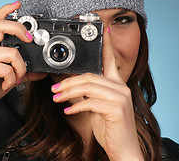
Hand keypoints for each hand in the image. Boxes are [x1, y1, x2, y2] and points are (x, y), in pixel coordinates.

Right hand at [0, 2, 45, 160]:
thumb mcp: (10, 77)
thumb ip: (24, 71)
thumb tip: (41, 71)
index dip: (6, 10)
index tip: (18, 4)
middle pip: (0, 24)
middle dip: (18, 28)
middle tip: (29, 39)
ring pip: (11, 52)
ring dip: (20, 68)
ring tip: (16, 78)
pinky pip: (6, 69)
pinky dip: (12, 79)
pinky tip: (7, 85)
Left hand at [51, 28, 143, 160]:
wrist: (123, 150)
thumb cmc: (110, 128)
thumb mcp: (96, 107)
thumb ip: (87, 94)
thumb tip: (68, 85)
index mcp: (117, 85)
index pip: (111, 60)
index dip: (107, 44)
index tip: (102, 30)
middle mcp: (121, 88)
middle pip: (90, 76)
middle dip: (68, 82)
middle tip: (54, 89)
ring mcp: (121, 98)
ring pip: (88, 87)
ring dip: (68, 92)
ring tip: (57, 98)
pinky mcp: (117, 110)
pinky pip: (90, 102)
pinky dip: (76, 106)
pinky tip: (67, 110)